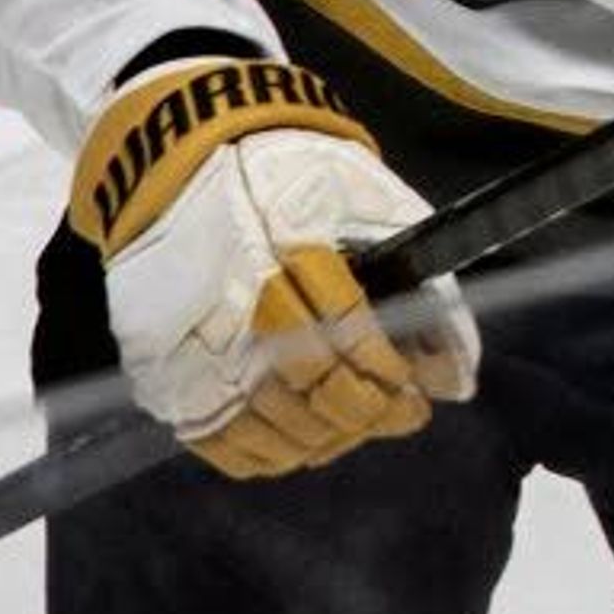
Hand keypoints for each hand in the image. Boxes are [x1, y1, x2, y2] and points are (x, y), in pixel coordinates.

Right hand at [72, 57, 479, 478]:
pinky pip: (214, 439)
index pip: (346, 327)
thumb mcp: (369, 202)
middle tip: (399, 414)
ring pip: (262, 418)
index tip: (418, 390)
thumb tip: (457, 379)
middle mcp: (230, 291)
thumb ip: (423, 287)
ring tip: (356, 425)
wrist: (181, 159)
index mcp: (286, 239)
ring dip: (323, 437)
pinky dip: (266, 454)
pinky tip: (303, 441)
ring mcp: (186, 334)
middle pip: (305, 379)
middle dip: (364, 411)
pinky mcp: (155, 367)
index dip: (388, 370)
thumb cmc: (292, 178)